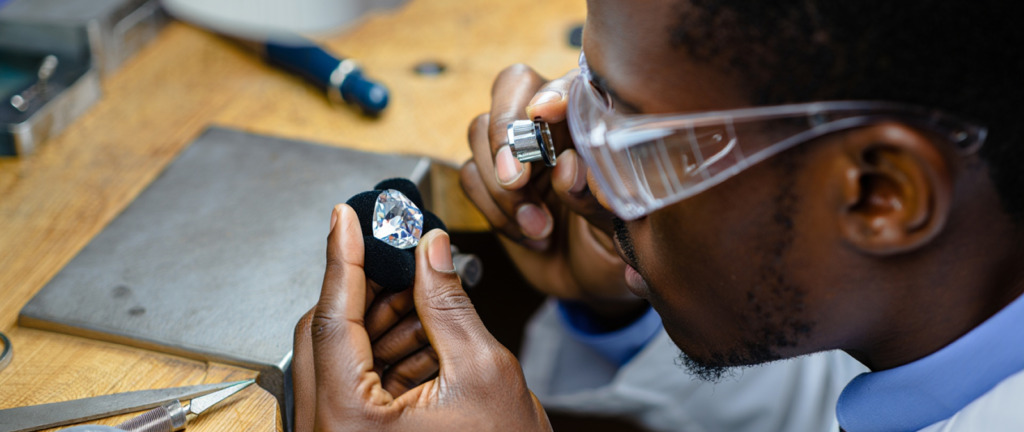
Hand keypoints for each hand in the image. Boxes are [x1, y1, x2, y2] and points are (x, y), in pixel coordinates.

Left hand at [292, 204, 551, 431]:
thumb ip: (449, 304)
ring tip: (425, 303)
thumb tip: (430, 251)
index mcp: (349, 422)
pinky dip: (383, 355)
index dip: (341, 257)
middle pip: (325, 336)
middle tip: (398, 256)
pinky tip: (422, 339)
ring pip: (338, 358)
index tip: (344, 219)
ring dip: (379, 321)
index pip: (332, 318)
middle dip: (366, 289)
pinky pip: (352, 384)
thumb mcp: (483, 372)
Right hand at [460, 64, 644, 322]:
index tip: (544, 113)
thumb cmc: (620, 240)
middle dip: (506, 133)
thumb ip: (599, 192)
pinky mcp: (492, 179)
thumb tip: (567, 168)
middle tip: (517, 180)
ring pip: (479, 131)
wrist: (598, 277)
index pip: (568, 82)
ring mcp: (519, 148)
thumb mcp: (624, 221)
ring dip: (502, 186)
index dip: (553, 92)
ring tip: (539, 226)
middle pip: (510, 87)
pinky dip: (494, 210)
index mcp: (595, 117)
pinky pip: (471, 176)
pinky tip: (531, 235)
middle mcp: (554, 122)